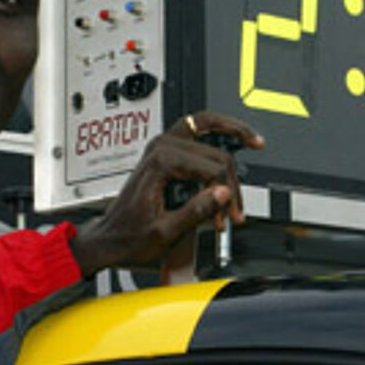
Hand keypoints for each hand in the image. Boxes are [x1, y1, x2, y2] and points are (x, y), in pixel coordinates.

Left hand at [68, 111, 263, 275]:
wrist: (109, 239)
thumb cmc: (129, 237)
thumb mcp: (164, 233)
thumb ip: (195, 212)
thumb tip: (223, 194)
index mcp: (160, 163)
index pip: (212, 169)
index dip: (225, 196)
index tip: (227, 218)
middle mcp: (161, 147)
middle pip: (215, 152)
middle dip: (230, 181)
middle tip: (235, 209)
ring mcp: (162, 145)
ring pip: (206, 125)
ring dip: (232, 134)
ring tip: (254, 141)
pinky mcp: (166, 150)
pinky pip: (197, 131)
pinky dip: (218, 133)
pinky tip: (233, 137)